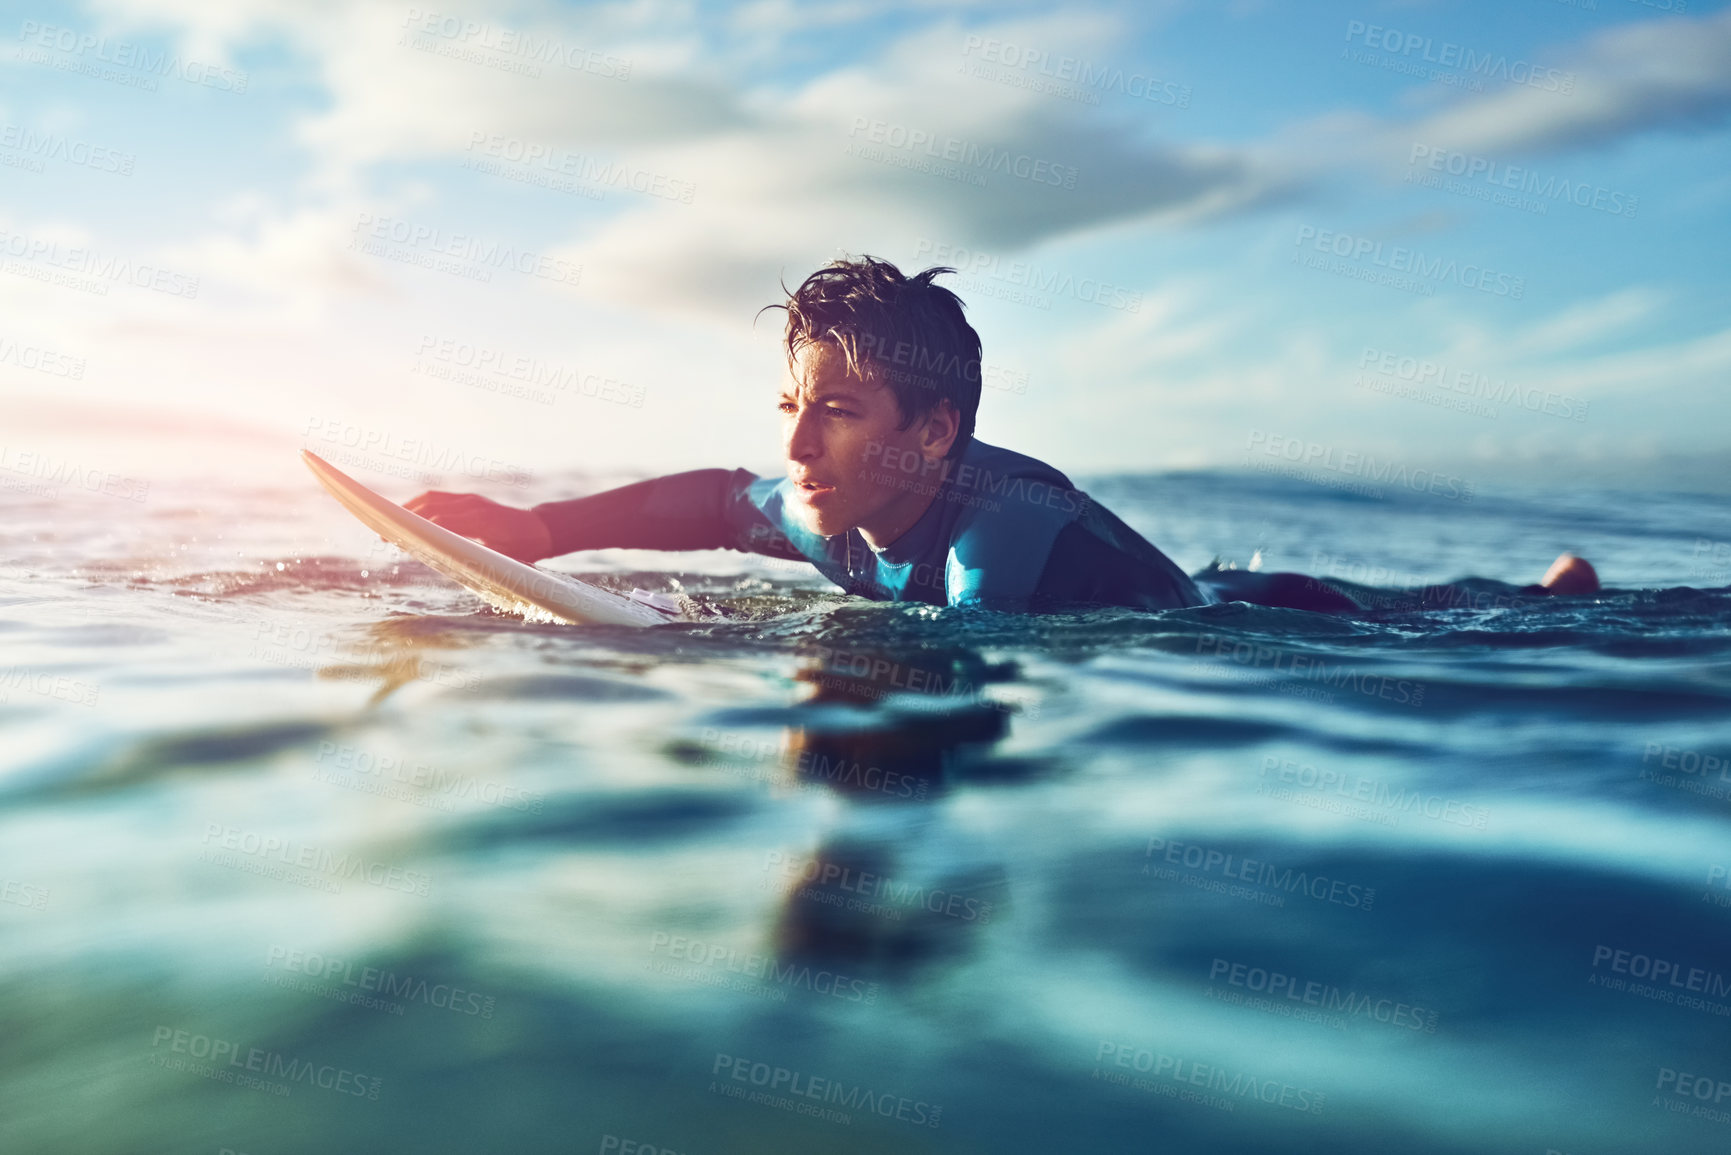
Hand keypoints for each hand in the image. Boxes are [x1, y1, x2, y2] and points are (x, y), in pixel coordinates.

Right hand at [402, 491, 554, 562]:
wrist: (541, 530)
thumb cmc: (523, 550)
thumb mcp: (500, 558)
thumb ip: (476, 556)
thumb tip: (446, 558)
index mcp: (481, 520)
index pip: (442, 521)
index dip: (418, 528)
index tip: (397, 537)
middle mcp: (473, 505)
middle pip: (431, 506)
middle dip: (406, 518)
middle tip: (384, 533)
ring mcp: (471, 499)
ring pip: (433, 498)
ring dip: (410, 508)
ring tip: (390, 523)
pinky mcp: (470, 498)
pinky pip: (441, 497)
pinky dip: (423, 503)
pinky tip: (410, 515)